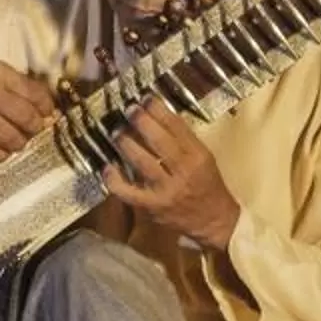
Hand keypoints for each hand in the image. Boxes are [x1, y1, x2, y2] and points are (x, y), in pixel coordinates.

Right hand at [0, 61, 59, 161]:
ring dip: (18, 144)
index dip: (47, 109)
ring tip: (14, 141)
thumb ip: (22, 89)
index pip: (36, 94)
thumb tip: (50, 114)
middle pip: (27, 118)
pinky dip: (0, 154)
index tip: (46, 116)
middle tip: (30, 132)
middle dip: (34, 129)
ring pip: (11, 138)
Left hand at [102, 99, 240, 247]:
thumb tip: (156, 115)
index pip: (177, 126)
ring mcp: (166, 190)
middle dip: (141, 121)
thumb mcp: (204, 158)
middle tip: (129, 110)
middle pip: (159, 141)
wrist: (213, 221)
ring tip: (117, 132)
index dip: (158, 109)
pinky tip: (107, 167)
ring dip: (126, 144)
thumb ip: (183, 140)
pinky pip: (128, 192)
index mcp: (198, 156)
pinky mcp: (152, 206)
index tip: (146, 98)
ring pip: (142, 162)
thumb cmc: (207, 184)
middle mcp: (183, 172)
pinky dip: (114, 179)